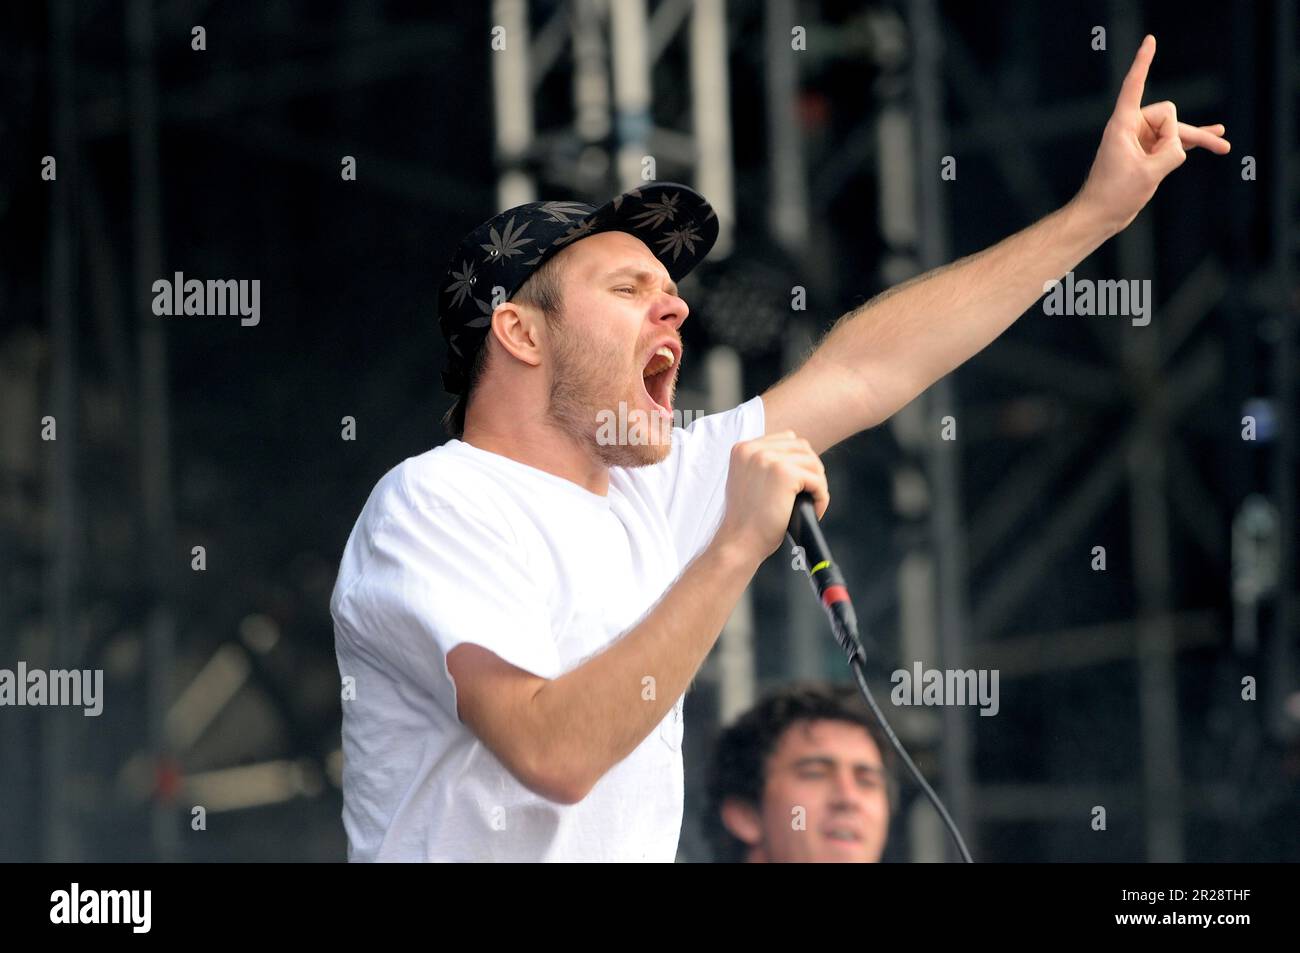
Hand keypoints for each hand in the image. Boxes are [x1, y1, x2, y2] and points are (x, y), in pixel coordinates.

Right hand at [716, 431, 829, 557]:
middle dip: (810, 470)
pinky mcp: (785, 474)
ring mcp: (769, 459)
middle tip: (808, 493)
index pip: (786, 439)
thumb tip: (796, 459)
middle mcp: (753, 449)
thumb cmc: (745, 520)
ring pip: (813, 463)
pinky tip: (814, 510)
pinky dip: (821, 497)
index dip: (798, 460)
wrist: (739, 542)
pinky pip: (817, 481)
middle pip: (802, 448)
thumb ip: (763, 464)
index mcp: (742, 448)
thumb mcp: (746, 480)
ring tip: (811, 503)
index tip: (799, 482)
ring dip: (818, 484)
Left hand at [1074, 34, 1229, 235]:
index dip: (1143, 62)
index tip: (1150, 41)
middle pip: (1168, 115)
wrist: (1100, 216)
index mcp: (1123, 125)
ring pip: (1174, 130)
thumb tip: (1181, 144)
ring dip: (1195, 139)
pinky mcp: (1146, 153)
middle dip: (1174, 136)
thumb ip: (1172, 151)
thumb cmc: (1114, 195)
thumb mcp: (1149, 173)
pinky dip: (1191, 141)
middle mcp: (1130, 127)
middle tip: (1156, 163)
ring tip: (1223, 146)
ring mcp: (1140, 140)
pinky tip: (1213, 140)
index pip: (1135, 85)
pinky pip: (1172, 141)